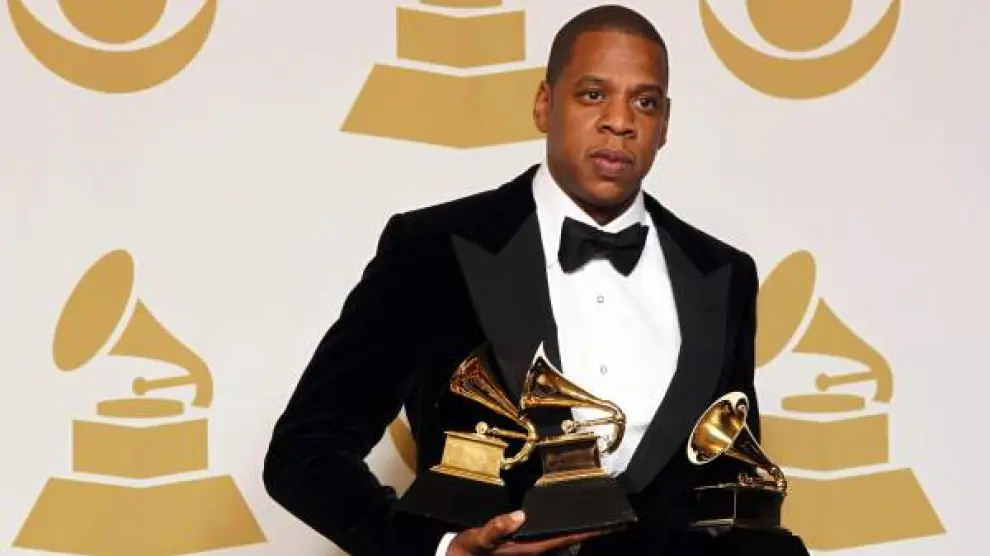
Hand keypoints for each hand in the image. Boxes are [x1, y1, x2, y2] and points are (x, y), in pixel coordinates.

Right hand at [446, 511, 607, 554]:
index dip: (587, 532)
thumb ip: (497, 528)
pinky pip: (548, 538)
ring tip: (597, 520)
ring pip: (560, 540)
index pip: (564, 539)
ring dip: (578, 531)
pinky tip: (566, 523)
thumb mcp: (478, 539)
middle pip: (568, 540)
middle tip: (612, 521)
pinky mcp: (523, 546)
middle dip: (589, 531)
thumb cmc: (468, 551)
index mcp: (528, 549)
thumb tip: (520, 516)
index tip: (609, 526)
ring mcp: (529, 550)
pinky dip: (562, 530)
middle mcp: (533, 551)